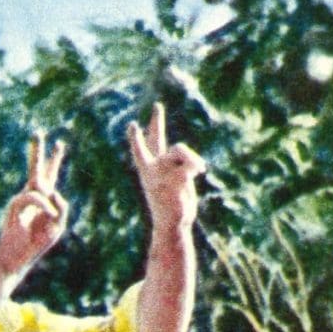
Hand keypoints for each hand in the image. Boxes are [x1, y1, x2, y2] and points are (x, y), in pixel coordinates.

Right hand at [0, 131, 71, 272]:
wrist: (16, 258)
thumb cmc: (35, 244)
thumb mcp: (56, 227)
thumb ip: (61, 209)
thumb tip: (54, 192)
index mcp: (42, 200)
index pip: (49, 176)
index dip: (54, 161)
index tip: (59, 145)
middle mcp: (30, 197)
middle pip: (36, 169)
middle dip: (38, 151)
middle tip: (38, 132)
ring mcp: (21, 200)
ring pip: (36, 184)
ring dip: (47, 200)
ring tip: (51, 213)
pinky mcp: (14, 206)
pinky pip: (32, 197)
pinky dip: (43, 206)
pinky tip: (50, 216)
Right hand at [126, 103, 203, 234]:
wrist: (171, 225)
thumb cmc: (171, 207)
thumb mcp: (171, 187)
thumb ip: (176, 170)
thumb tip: (191, 162)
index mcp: (148, 170)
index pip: (142, 150)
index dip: (138, 137)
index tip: (133, 125)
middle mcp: (152, 168)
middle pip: (153, 141)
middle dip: (156, 122)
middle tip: (157, 106)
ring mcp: (162, 173)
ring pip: (179, 149)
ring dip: (191, 157)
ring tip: (199, 168)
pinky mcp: (174, 178)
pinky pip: (190, 163)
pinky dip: (196, 166)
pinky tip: (199, 172)